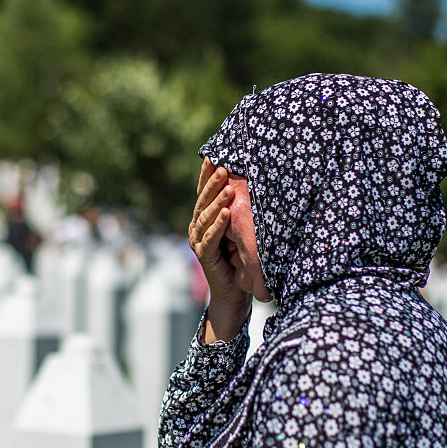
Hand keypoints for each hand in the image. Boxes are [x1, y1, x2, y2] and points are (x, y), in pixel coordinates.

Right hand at [189, 157, 250, 341]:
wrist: (234, 292)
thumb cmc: (240, 257)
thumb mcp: (240, 229)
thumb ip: (237, 210)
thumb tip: (249, 183)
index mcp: (204, 217)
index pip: (203, 191)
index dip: (207, 174)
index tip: (215, 155)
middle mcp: (197, 227)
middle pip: (202, 200)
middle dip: (212, 182)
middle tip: (223, 166)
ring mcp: (198, 241)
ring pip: (205, 216)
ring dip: (216, 201)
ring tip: (227, 187)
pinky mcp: (204, 255)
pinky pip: (210, 237)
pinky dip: (218, 225)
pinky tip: (226, 213)